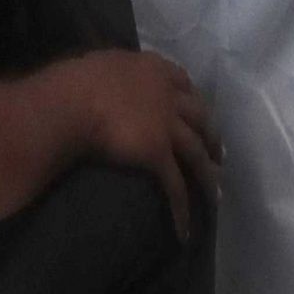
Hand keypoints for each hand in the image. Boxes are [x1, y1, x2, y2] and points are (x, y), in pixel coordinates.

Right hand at [71, 50, 221, 241]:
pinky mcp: (158, 152)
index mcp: (155, 69)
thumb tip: (116, 75)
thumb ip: (122, 70)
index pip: (184, 82)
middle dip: (211, 138)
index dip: (194, 100)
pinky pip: (175, 185)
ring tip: (215, 195)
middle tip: (217, 156)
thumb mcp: (109, 63)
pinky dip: (182, 208)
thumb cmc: (82, 79)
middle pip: (200, 118)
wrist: (76, 100)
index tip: (199, 112)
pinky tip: (184, 230)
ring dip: (208, 176)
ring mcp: (167, 124)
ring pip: (197, 153)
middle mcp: (168, 95)